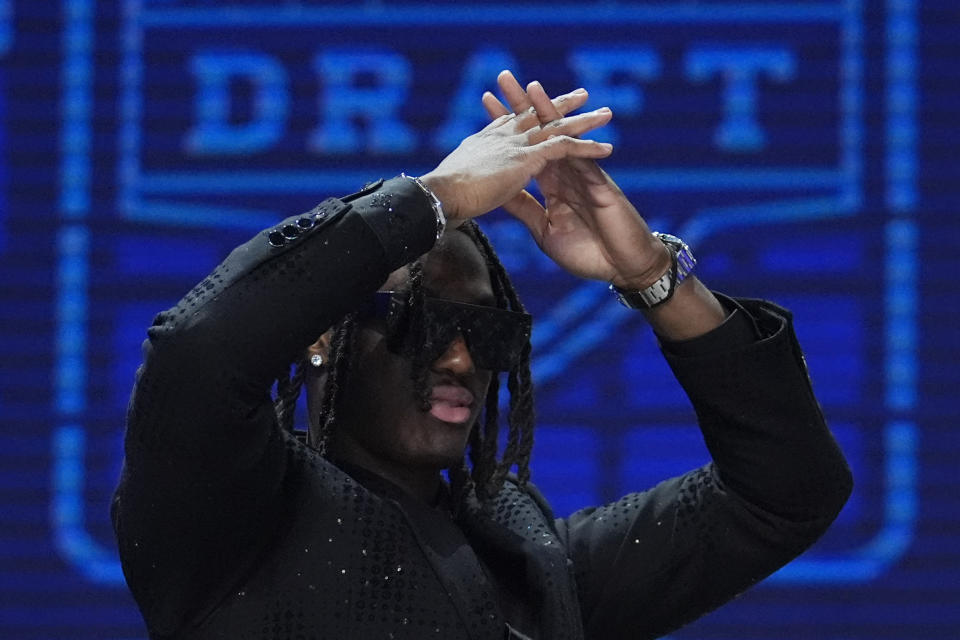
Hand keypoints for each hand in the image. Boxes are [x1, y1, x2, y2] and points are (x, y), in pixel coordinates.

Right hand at [419, 89, 613, 223]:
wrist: (441, 197)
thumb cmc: (443, 197)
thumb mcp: (460, 186)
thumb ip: (473, 185)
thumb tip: (471, 194)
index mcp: (485, 143)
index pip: (509, 122)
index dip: (525, 113)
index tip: (536, 106)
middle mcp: (502, 137)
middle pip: (535, 115)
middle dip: (557, 104)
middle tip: (579, 95)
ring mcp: (515, 145)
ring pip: (556, 126)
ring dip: (583, 120)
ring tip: (606, 114)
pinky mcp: (528, 157)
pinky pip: (565, 147)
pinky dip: (587, 147)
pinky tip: (606, 148)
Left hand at [483, 71, 670, 289]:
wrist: (619, 267)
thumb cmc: (586, 253)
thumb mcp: (544, 230)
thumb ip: (525, 208)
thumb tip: (500, 193)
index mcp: (552, 184)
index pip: (525, 150)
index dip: (506, 128)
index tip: (487, 105)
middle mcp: (565, 172)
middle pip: (540, 133)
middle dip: (521, 106)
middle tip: (503, 77)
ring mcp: (582, 174)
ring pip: (561, 135)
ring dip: (545, 109)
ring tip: (528, 84)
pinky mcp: (597, 181)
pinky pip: (581, 154)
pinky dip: (570, 135)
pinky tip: (559, 118)